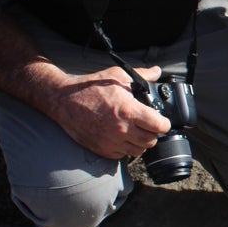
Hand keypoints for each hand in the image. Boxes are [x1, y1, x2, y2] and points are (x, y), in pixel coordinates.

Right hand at [48, 65, 170, 158]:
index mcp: (128, 111)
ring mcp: (111, 141)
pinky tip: (122, 136)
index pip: (159, 126)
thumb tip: (157, 71)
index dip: (164, 123)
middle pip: (151, 141)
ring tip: (136, 131)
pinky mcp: (102, 149)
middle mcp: (121, 129)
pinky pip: (123, 155)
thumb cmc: (91, 87)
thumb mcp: (117, 76)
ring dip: (140, 142)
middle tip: (148, 125)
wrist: (64, 101)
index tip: (162, 120)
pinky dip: (125, 148)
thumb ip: (142, 75)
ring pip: (138, 150)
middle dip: (153, 133)